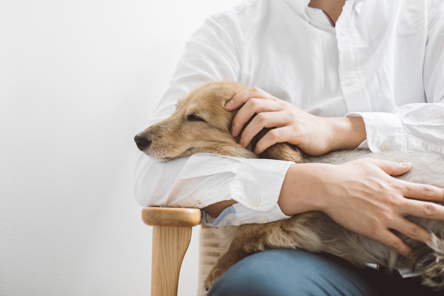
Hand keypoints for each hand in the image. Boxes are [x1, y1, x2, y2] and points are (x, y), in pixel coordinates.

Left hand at [226, 87, 365, 155]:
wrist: (327, 133)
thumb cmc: (300, 127)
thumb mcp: (283, 115)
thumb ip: (267, 113)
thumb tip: (241, 119)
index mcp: (276, 102)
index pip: (253, 92)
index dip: (237, 98)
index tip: (226, 109)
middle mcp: (282, 107)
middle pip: (253, 104)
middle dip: (239, 119)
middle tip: (234, 134)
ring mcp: (290, 118)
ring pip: (261, 119)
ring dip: (247, 133)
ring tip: (243, 144)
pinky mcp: (297, 132)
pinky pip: (274, 135)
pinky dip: (261, 143)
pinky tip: (258, 151)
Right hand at [279, 159, 443, 256]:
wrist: (327, 187)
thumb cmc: (347, 173)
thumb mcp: (371, 164)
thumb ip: (392, 167)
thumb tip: (408, 165)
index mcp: (395, 185)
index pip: (426, 191)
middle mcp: (394, 202)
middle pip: (428, 210)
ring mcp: (385, 217)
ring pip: (416, 230)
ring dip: (431, 239)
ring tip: (440, 244)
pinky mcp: (374, 229)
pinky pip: (395, 242)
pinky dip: (405, 250)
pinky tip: (412, 254)